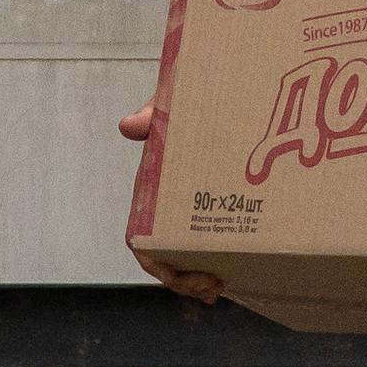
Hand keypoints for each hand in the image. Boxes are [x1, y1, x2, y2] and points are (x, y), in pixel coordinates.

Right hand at [114, 102, 230, 296]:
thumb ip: (155, 113)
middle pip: (166, 256)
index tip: (176, 273)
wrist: (230, 79)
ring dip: (199, 278)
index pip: (141, 237)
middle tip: (212, 287)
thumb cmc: (193, 95)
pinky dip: (221, 260)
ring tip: (220, 287)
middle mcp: (171, 203)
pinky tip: (237, 270)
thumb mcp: (175, 102)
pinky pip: (216, 241)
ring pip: (189, 255)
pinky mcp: (224, 202)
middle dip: (183, 279)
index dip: (154, 262)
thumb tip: (129, 126)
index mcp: (154, 188)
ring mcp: (197, 205)